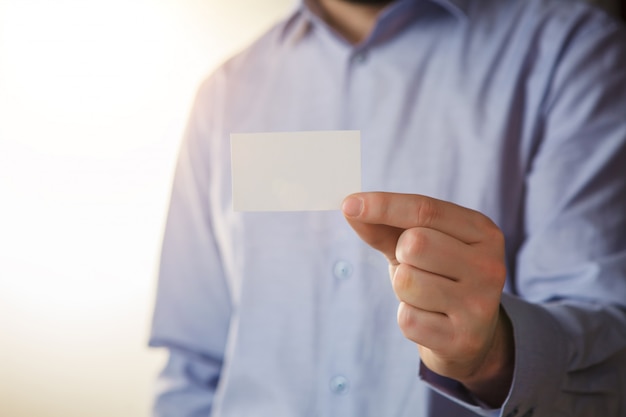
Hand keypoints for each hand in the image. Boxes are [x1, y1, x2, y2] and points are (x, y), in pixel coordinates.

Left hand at [342, 192, 513, 405]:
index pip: (426, 209)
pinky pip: (407, 318)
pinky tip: (430, 320)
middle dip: (401, 255)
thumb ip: (385, 225)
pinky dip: (408, 317)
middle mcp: (489, 266)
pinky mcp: (463, 339)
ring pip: (406, 281)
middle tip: (417, 268)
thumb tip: (350, 207)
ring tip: (425, 296)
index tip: (348, 204)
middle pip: (415, 243)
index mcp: (483, 232)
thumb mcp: (417, 246)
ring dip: (403, 289)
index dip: (383, 205)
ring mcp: (480, 305)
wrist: (468, 338)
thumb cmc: (437, 278)